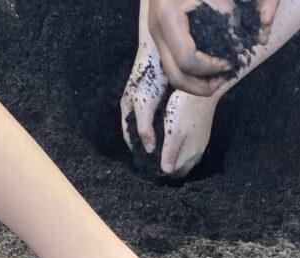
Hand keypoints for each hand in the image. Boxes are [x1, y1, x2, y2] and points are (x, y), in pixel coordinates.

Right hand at [121, 17, 167, 154]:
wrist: (161, 52)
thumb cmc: (149, 77)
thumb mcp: (144, 104)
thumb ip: (144, 126)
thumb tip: (148, 149)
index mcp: (127, 108)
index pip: (129, 136)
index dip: (137, 149)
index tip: (148, 164)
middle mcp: (134, 105)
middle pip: (138, 132)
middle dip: (147, 145)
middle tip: (160, 160)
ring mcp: (144, 100)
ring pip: (149, 125)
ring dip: (156, 137)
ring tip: (166, 150)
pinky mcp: (156, 97)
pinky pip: (158, 117)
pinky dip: (163, 126)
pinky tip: (172, 132)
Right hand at [148, 0, 235, 93]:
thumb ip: (229, 21)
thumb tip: (239, 49)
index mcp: (168, 19)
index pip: (188, 61)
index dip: (211, 68)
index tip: (229, 62)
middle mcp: (157, 31)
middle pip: (176, 77)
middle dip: (202, 86)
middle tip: (224, 79)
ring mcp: (156, 35)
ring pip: (173, 75)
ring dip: (196, 83)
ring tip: (219, 77)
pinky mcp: (160, 36)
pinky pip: (173, 65)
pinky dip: (192, 73)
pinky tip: (210, 67)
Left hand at [160, 89, 219, 176]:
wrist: (203, 92)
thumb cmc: (186, 109)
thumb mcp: (173, 131)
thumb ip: (169, 152)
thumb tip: (165, 171)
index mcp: (189, 154)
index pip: (175, 172)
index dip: (163, 173)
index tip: (151, 168)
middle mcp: (197, 153)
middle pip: (182, 169)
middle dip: (170, 170)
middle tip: (155, 165)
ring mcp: (201, 144)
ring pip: (187, 161)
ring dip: (176, 162)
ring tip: (163, 158)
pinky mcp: (201, 136)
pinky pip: (191, 152)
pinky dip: (182, 154)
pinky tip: (176, 147)